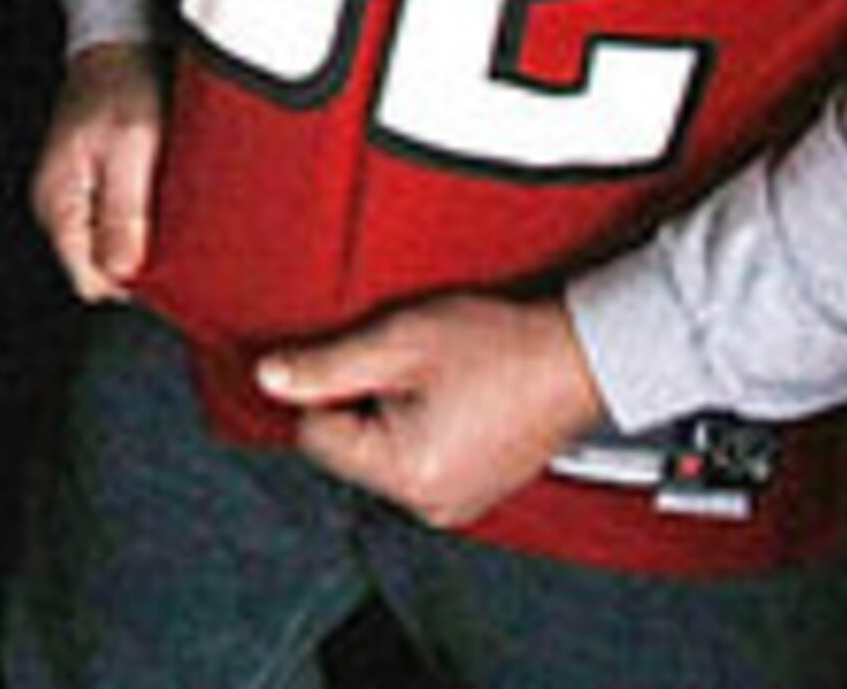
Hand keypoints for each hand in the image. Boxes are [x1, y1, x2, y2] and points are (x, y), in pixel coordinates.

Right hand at [32, 39, 164, 302]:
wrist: (117, 46)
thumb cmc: (122, 88)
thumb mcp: (132, 149)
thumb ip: (124, 212)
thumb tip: (122, 273)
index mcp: (59, 203)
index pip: (88, 280)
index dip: (131, 279)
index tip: (168, 261)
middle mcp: (57, 206)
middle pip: (98, 268)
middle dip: (138, 259)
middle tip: (175, 229)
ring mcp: (70, 197)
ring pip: (108, 248)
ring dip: (141, 237)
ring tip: (168, 206)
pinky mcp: (86, 187)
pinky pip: (113, 224)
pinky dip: (140, 218)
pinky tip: (159, 197)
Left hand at [256, 293, 608, 529]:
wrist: (577, 358)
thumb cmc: (502, 347)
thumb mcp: (399, 343)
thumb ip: (325, 366)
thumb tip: (269, 378)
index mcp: (408, 473)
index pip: (314, 435)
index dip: (326, 388)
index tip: (362, 360)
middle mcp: (429, 503)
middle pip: (346, 450)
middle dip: (360, 403)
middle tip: (406, 368)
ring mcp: (453, 502)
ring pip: (378, 455)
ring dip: (390, 415)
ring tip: (436, 382)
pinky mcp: (470, 491)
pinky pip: (415, 460)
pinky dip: (420, 429)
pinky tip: (452, 399)